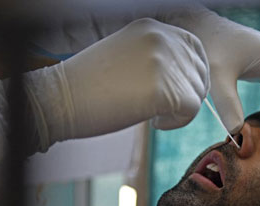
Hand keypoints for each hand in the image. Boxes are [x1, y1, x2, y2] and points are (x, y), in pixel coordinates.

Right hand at [24, 18, 209, 150]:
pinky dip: (178, 122)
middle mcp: (162, 38)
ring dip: (180, 111)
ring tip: (153, 116)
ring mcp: (163, 61)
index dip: (192, 74)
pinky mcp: (164, 89)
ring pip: (196, 93)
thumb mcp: (128, 57)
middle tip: (164, 110)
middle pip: (199, 72)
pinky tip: (155, 124)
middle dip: (188, 95)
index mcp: (152, 27)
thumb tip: (187, 77)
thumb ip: (158, 59)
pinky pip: (191, 110)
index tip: (179, 93)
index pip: (194, 48)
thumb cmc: (90, 86)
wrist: (61, 100)